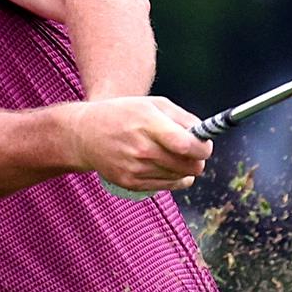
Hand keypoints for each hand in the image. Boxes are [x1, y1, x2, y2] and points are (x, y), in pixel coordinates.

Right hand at [66, 97, 211, 192]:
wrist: (86, 134)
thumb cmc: (124, 114)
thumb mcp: (153, 104)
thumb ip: (183, 118)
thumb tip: (205, 135)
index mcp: (148, 124)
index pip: (186, 145)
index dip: (203, 148)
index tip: (205, 145)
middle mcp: (141, 149)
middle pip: (188, 166)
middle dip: (197, 159)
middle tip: (192, 151)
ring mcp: (135, 169)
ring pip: (180, 178)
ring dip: (185, 169)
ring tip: (174, 156)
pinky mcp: (130, 183)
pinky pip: (167, 186)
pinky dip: (173, 178)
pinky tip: (166, 166)